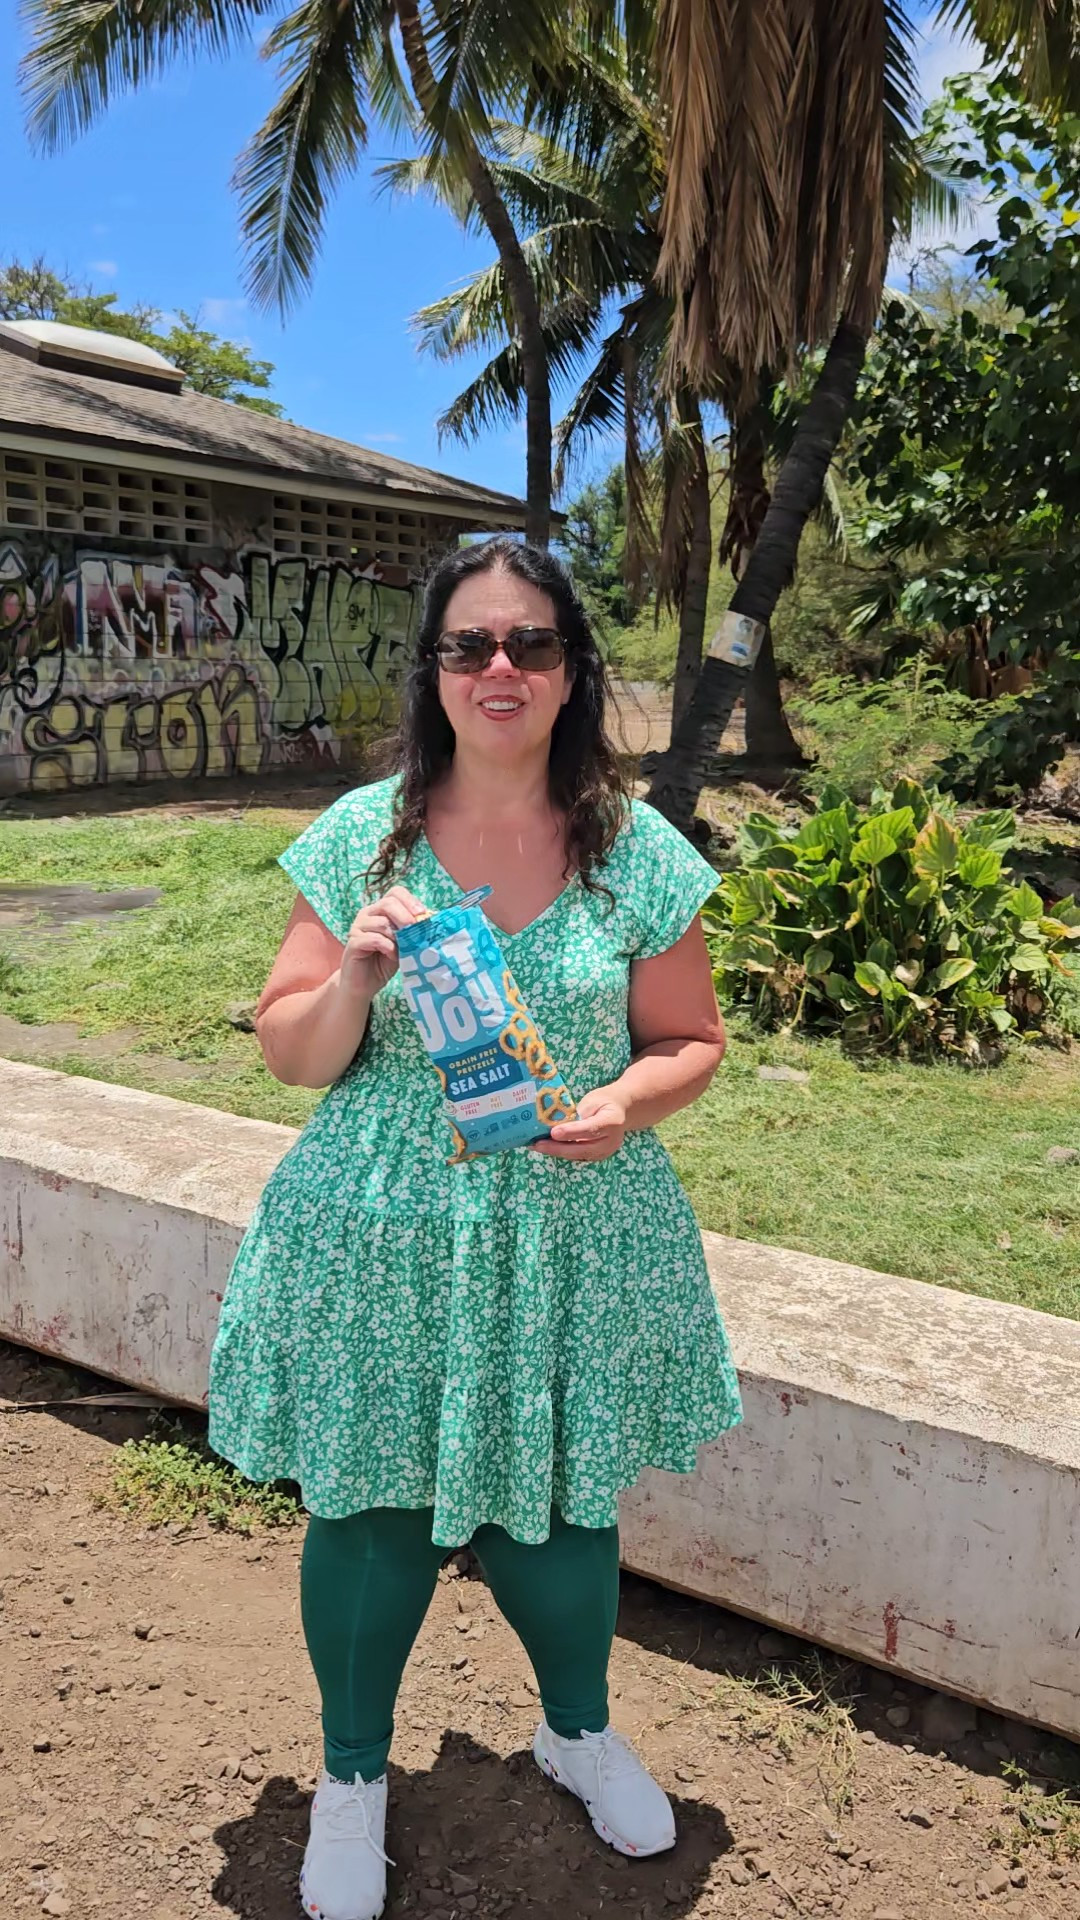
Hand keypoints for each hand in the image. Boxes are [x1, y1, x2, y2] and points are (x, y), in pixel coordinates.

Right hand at [338, 886, 426, 1001]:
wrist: (364, 984)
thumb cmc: (385, 961)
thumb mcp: (403, 943)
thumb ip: (412, 930)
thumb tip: (431, 919)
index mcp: (379, 910)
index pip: (395, 893)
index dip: (410, 901)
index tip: (422, 914)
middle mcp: (367, 914)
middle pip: (388, 903)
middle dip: (406, 916)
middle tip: (416, 930)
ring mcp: (357, 927)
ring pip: (382, 922)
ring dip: (397, 937)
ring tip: (403, 949)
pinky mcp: (353, 943)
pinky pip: (374, 939)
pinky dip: (387, 947)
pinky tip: (392, 956)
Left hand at [531, 1088, 626, 1161]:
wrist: (622, 1111)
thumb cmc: (603, 1102)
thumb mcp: (592, 1101)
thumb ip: (577, 1113)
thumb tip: (554, 1123)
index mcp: (612, 1122)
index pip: (590, 1129)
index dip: (571, 1132)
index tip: (553, 1133)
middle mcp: (611, 1141)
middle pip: (582, 1147)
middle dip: (557, 1148)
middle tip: (537, 1144)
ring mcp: (605, 1152)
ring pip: (577, 1154)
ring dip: (555, 1152)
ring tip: (536, 1146)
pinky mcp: (597, 1157)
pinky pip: (577, 1156)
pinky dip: (561, 1152)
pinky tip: (546, 1148)